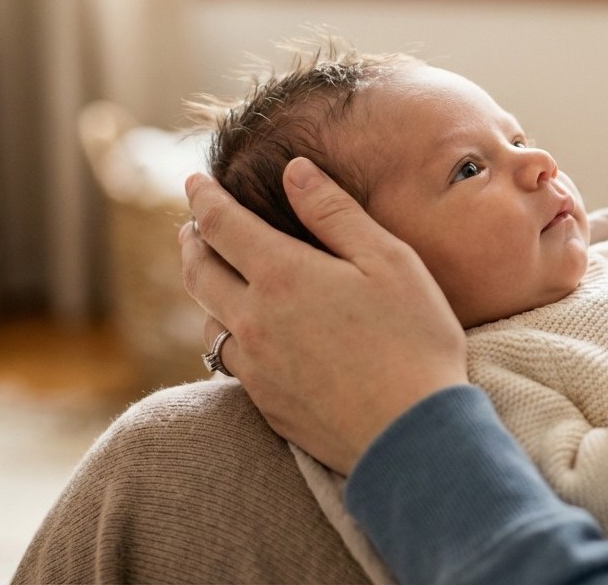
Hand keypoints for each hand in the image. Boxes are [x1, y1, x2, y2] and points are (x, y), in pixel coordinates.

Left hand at [180, 157, 467, 474]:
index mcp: (283, 275)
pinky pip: (228, 360)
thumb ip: (336, 212)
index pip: (221, 224)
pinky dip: (226, 334)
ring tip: (215, 276)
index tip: (194, 180)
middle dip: (192, 241)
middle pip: (199, 272)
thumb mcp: (390, 260)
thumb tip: (294, 171)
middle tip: (192, 225)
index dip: (202, 197)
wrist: (413, 435)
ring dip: (205, 290)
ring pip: (209, 319)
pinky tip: (242, 334)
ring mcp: (255, 366)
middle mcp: (254, 319)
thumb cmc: (415, 339)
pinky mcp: (265, 403)